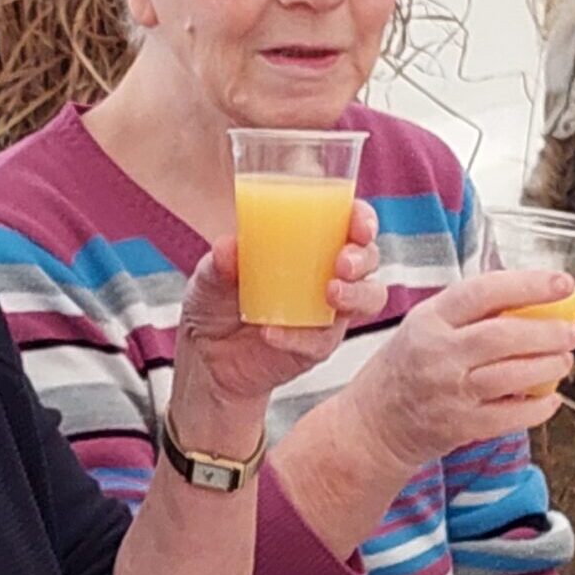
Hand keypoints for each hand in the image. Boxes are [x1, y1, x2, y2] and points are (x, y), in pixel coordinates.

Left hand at [175, 202, 386, 423]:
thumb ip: (220, 262)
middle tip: (342, 263)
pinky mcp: (317, 345)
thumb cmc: (215, 300)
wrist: (205, 354)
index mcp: (311, 244)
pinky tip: (271, 333)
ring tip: (330, 293)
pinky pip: (323, 341)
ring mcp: (328, 311)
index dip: (363, 220)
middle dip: (363, 258)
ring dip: (356, 294)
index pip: (350, 223)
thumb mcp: (210, 276)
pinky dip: (300, 336)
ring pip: (368, 298)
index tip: (358, 225)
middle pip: (369, 258)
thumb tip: (229, 246)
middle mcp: (328, 274)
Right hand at [338, 269, 574, 470]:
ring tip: (562, 361)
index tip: (562, 283)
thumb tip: (535, 300)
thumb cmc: (406, 368)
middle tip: (569, 333)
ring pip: (511, 375)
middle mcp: (437, 353)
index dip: (528, 285)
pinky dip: (539, 407)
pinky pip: (510, 416)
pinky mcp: (459, 426)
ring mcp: (447, 392)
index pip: (482, 292)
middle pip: (503, 337)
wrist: (374, 422)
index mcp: (429, 319)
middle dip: (548, 333)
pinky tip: (550, 399)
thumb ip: (471, 313)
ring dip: (548, 367)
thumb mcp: (425, 326)